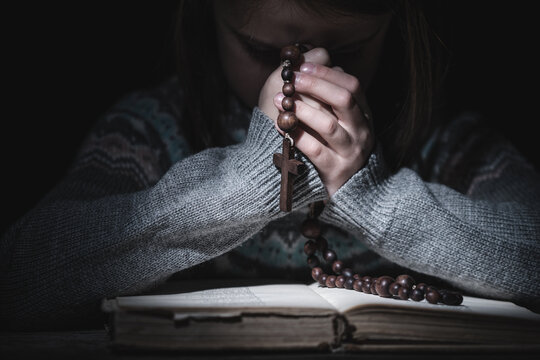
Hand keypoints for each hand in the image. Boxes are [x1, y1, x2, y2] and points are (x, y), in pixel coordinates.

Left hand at [258, 48, 373, 197]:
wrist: (352, 193)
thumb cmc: (337, 150)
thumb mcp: (341, 122)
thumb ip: (331, 95)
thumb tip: (319, 59)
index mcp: (363, 116)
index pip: (352, 86)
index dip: (327, 73)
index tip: (303, 65)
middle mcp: (361, 132)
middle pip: (343, 100)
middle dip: (316, 85)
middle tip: (293, 78)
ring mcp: (350, 153)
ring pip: (328, 125)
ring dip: (303, 109)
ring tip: (282, 100)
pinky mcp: (335, 171)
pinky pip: (313, 150)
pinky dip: (295, 135)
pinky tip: (279, 125)